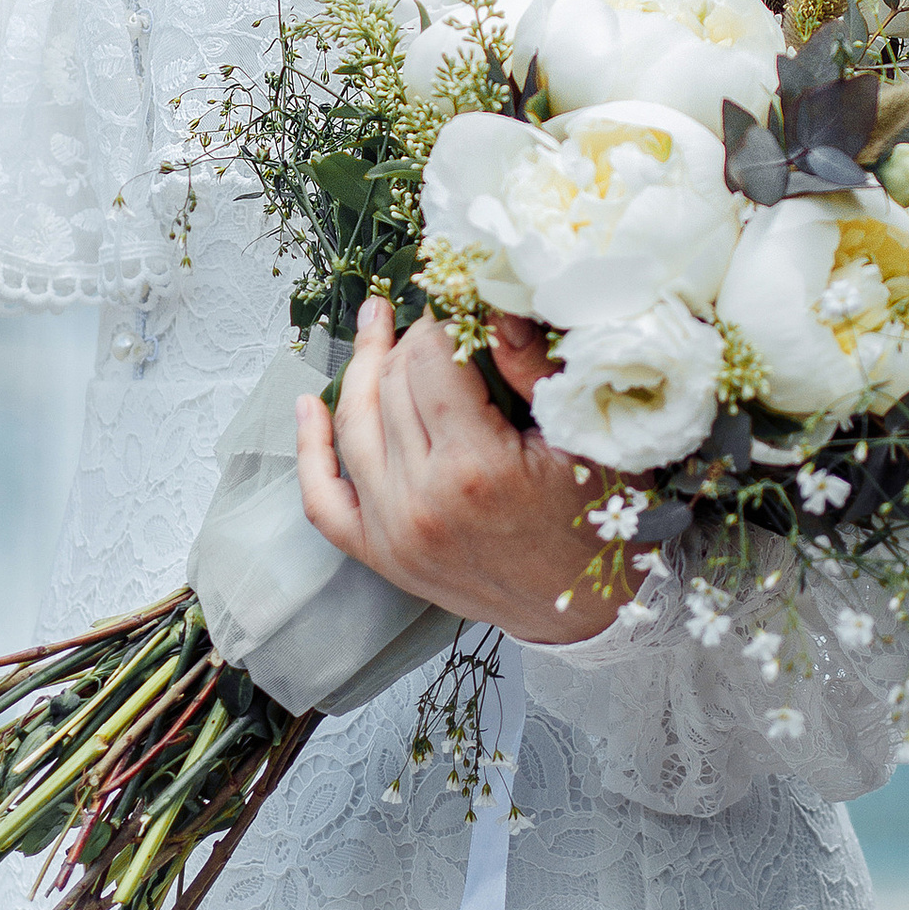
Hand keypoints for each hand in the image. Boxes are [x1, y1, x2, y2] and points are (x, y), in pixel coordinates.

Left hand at [293, 298, 633, 647]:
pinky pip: (323, 499)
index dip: (443, 318)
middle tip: (433, 315)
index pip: (432, 359)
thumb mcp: (588, 437)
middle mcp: (422, 501)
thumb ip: (536, 368)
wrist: (592, 608)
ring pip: (354, 425)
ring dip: (360, 369)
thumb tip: (495, 304)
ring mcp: (394, 532)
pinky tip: (309, 407)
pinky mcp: (382, 556)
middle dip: (409, 339)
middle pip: (391, 385)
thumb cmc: (599, 518)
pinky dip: (311, 450)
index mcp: (476, 468)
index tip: (461, 300)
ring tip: (376, 326)